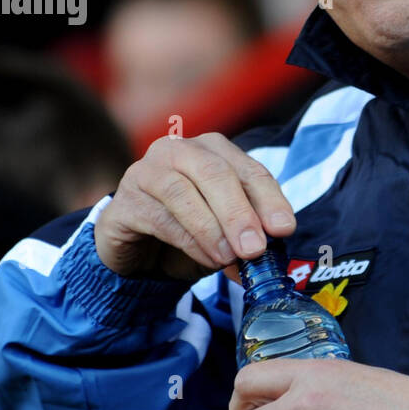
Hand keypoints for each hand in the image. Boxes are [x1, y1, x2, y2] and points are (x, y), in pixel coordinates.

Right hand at [95, 132, 295, 280]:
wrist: (139, 250)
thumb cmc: (190, 232)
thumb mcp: (227, 233)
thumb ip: (248, 237)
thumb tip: (268, 259)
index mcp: (213, 150)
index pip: (249, 170)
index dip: (269, 199)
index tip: (284, 229)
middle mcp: (178, 150)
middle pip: (215, 173)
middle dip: (239, 213)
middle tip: (255, 248)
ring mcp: (146, 171)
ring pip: (183, 192)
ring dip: (211, 229)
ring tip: (229, 258)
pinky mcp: (124, 201)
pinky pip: (158, 217)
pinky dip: (188, 240)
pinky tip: (206, 258)